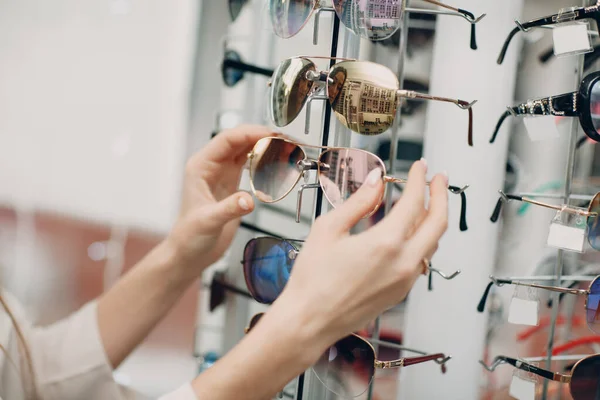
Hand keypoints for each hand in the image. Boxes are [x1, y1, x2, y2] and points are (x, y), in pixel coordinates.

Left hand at [168, 125, 272, 277]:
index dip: (249, 133)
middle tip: (284, 140)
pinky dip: (262, 159)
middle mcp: (211, 166)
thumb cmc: (190, 236)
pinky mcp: (231, 184)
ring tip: (284, 146)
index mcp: (200, 167)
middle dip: (261, 136)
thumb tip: (248, 200)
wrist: (190, 252)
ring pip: (244, 150)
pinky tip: (275, 160)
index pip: (226, 140)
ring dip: (263, 145)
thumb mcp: (209, 222)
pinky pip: (248, 164)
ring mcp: (221, 174)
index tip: (270, 134)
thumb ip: (229, 209)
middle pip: (238, 140)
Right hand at [271, 159, 447, 347]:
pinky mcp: (400, 293)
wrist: (309, 321)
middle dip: (441, 196)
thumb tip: (376, 182)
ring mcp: (405, 281)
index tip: (419, 166)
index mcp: (386, 243)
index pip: (414, 202)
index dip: (418, 179)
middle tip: (438, 179)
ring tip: (424, 202)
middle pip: (438, 223)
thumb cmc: (312, 278)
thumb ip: (358, 202)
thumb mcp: (328, 229)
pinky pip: (421, 260)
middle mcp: (403, 263)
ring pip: (433, 243)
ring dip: (433, 219)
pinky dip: (422, 240)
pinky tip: (409, 232)